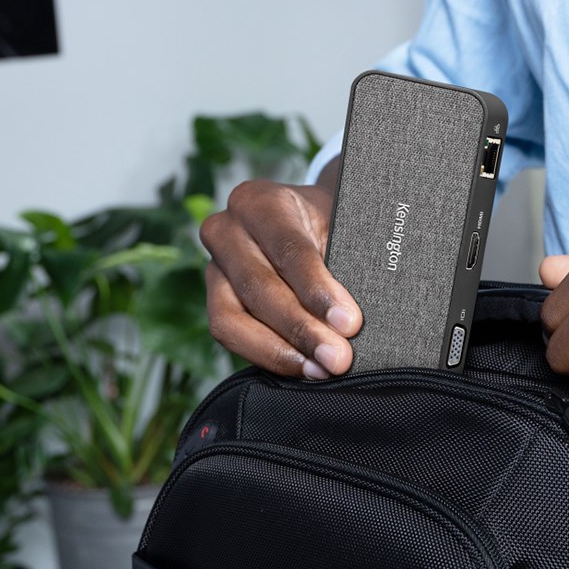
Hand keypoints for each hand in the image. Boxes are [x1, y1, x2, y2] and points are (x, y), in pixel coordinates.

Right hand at [200, 173, 361, 379]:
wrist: (313, 226)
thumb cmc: (331, 226)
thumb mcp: (342, 228)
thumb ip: (345, 263)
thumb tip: (355, 319)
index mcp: (259, 201)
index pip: (288, 248)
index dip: (318, 290)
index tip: (349, 322)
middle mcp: (226, 229)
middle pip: (258, 286)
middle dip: (301, 328)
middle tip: (339, 357)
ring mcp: (214, 267)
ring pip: (232, 317)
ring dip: (280, 350)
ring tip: (321, 368)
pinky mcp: (214, 300)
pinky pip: (229, 335)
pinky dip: (267, 355)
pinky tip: (303, 367)